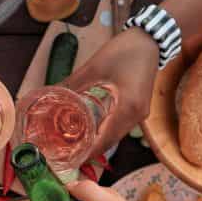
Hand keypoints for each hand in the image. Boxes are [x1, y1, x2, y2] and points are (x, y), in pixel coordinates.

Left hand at [61, 29, 157, 161]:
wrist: (151, 39)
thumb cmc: (125, 51)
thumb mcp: (95, 67)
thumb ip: (73, 83)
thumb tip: (50, 93)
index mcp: (128, 108)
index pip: (106, 139)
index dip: (89, 153)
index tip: (72, 161)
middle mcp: (137, 115)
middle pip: (112, 140)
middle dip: (92, 150)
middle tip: (70, 155)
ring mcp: (141, 113)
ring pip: (117, 135)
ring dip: (100, 142)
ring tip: (78, 146)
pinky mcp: (140, 107)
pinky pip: (121, 126)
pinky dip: (107, 131)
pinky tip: (93, 130)